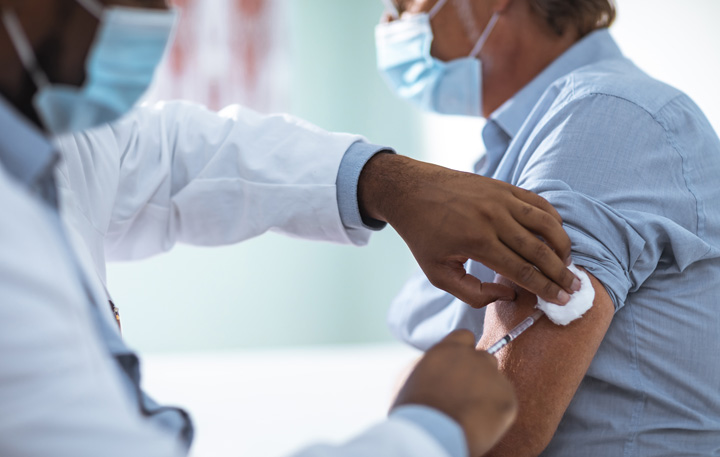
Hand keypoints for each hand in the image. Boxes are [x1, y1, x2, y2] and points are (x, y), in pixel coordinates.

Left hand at [358, 153, 579, 306]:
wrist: (410, 190)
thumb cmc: (423, 235)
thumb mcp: (438, 273)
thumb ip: (472, 293)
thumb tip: (509, 295)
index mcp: (477, 242)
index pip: (522, 271)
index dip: (545, 288)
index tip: (562, 300)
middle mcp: (493, 218)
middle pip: (539, 250)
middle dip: (560, 272)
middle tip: (575, 288)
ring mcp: (500, 198)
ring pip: (545, 223)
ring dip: (562, 244)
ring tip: (568, 263)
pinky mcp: (502, 186)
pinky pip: (537, 202)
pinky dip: (552, 218)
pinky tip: (556, 235)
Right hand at [391, 330, 517, 456]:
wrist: (431, 434)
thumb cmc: (413, 410)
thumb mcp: (408, 378)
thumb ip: (427, 364)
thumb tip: (435, 363)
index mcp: (448, 349)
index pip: (465, 337)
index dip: (464, 352)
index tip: (459, 367)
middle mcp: (474, 357)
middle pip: (484, 358)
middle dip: (478, 373)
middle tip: (466, 394)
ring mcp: (493, 376)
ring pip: (496, 381)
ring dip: (488, 392)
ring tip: (471, 412)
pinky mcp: (508, 398)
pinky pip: (506, 401)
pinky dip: (497, 412)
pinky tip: (480, 422)